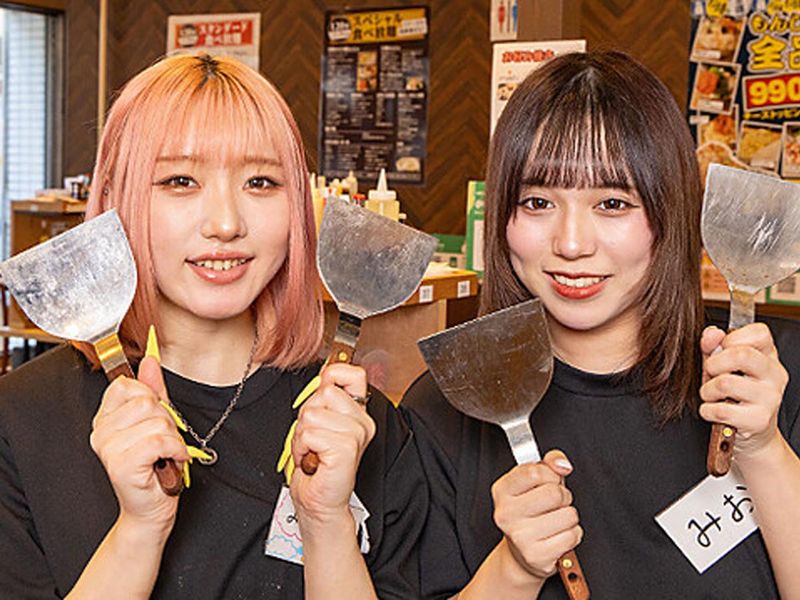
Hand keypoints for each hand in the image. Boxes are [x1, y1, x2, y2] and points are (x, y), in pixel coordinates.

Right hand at [89, 356, 188, 532]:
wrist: (150, 508)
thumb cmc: (154, 467)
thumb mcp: (157, 422)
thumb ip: (153, 390)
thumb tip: (150, 360)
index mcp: (105, 418)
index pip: (126, 386)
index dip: (150, 397)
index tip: (154, 419)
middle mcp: (101, 432)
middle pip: (146, 401)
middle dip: (166, 421)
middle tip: (163, 442)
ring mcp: (108, 449)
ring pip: (157, 421)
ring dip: (172, 438)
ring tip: (165, 453)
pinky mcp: (120, 465)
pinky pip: (159, 441)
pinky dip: (175, 449)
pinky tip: (171, 460)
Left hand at [290, 363, 375, 526]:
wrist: (319, 500)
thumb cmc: (318, 465)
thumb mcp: (318, 422)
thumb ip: (324, 397)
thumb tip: (326, 371)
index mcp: (358, 412)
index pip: (352, 373)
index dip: (332, 376)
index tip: (323, 394)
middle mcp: (362, 422)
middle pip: (324, 391)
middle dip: (308, 414)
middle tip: (314, 437)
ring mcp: (356, 434)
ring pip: (313, 413)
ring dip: (303, 434)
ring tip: (313, 450)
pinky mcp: (347, 448)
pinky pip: (312, 433)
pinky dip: (304, 447)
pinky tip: (313, 459)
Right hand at [492, 450, 581, 580]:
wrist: (522, 552)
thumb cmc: (532, 511)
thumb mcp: (536, 482)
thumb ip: (549, 463)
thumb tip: (562, 464)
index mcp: (502, 490)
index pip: (535, 472)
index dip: (550, 475)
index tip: (549, 481)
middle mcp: (505, 513)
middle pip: (554, 493)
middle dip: (563, 496)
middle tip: (554, 504)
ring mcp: (519, 536)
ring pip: (568, 515)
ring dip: (569, 517)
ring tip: (555, 520)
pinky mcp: (536, 555)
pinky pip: (572, 536)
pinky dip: (572, 534)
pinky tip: (558, 535)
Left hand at [699, 324, 788, 457]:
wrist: (752, 431)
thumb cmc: (734, 393)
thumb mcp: (723, 365)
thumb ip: (713, 346)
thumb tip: (711, 334)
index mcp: (769, 356)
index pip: (759, 332)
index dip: (732, 338)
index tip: (720, 350)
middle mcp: (775, 375)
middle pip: (741, 355)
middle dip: (714, 364)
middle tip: (710, 373)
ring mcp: (770, 398)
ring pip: (726, 383)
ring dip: (707, 390)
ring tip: (711, 395)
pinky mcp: (759, 420)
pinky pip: (722, 410)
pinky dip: (708, 410)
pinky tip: (712, 411)